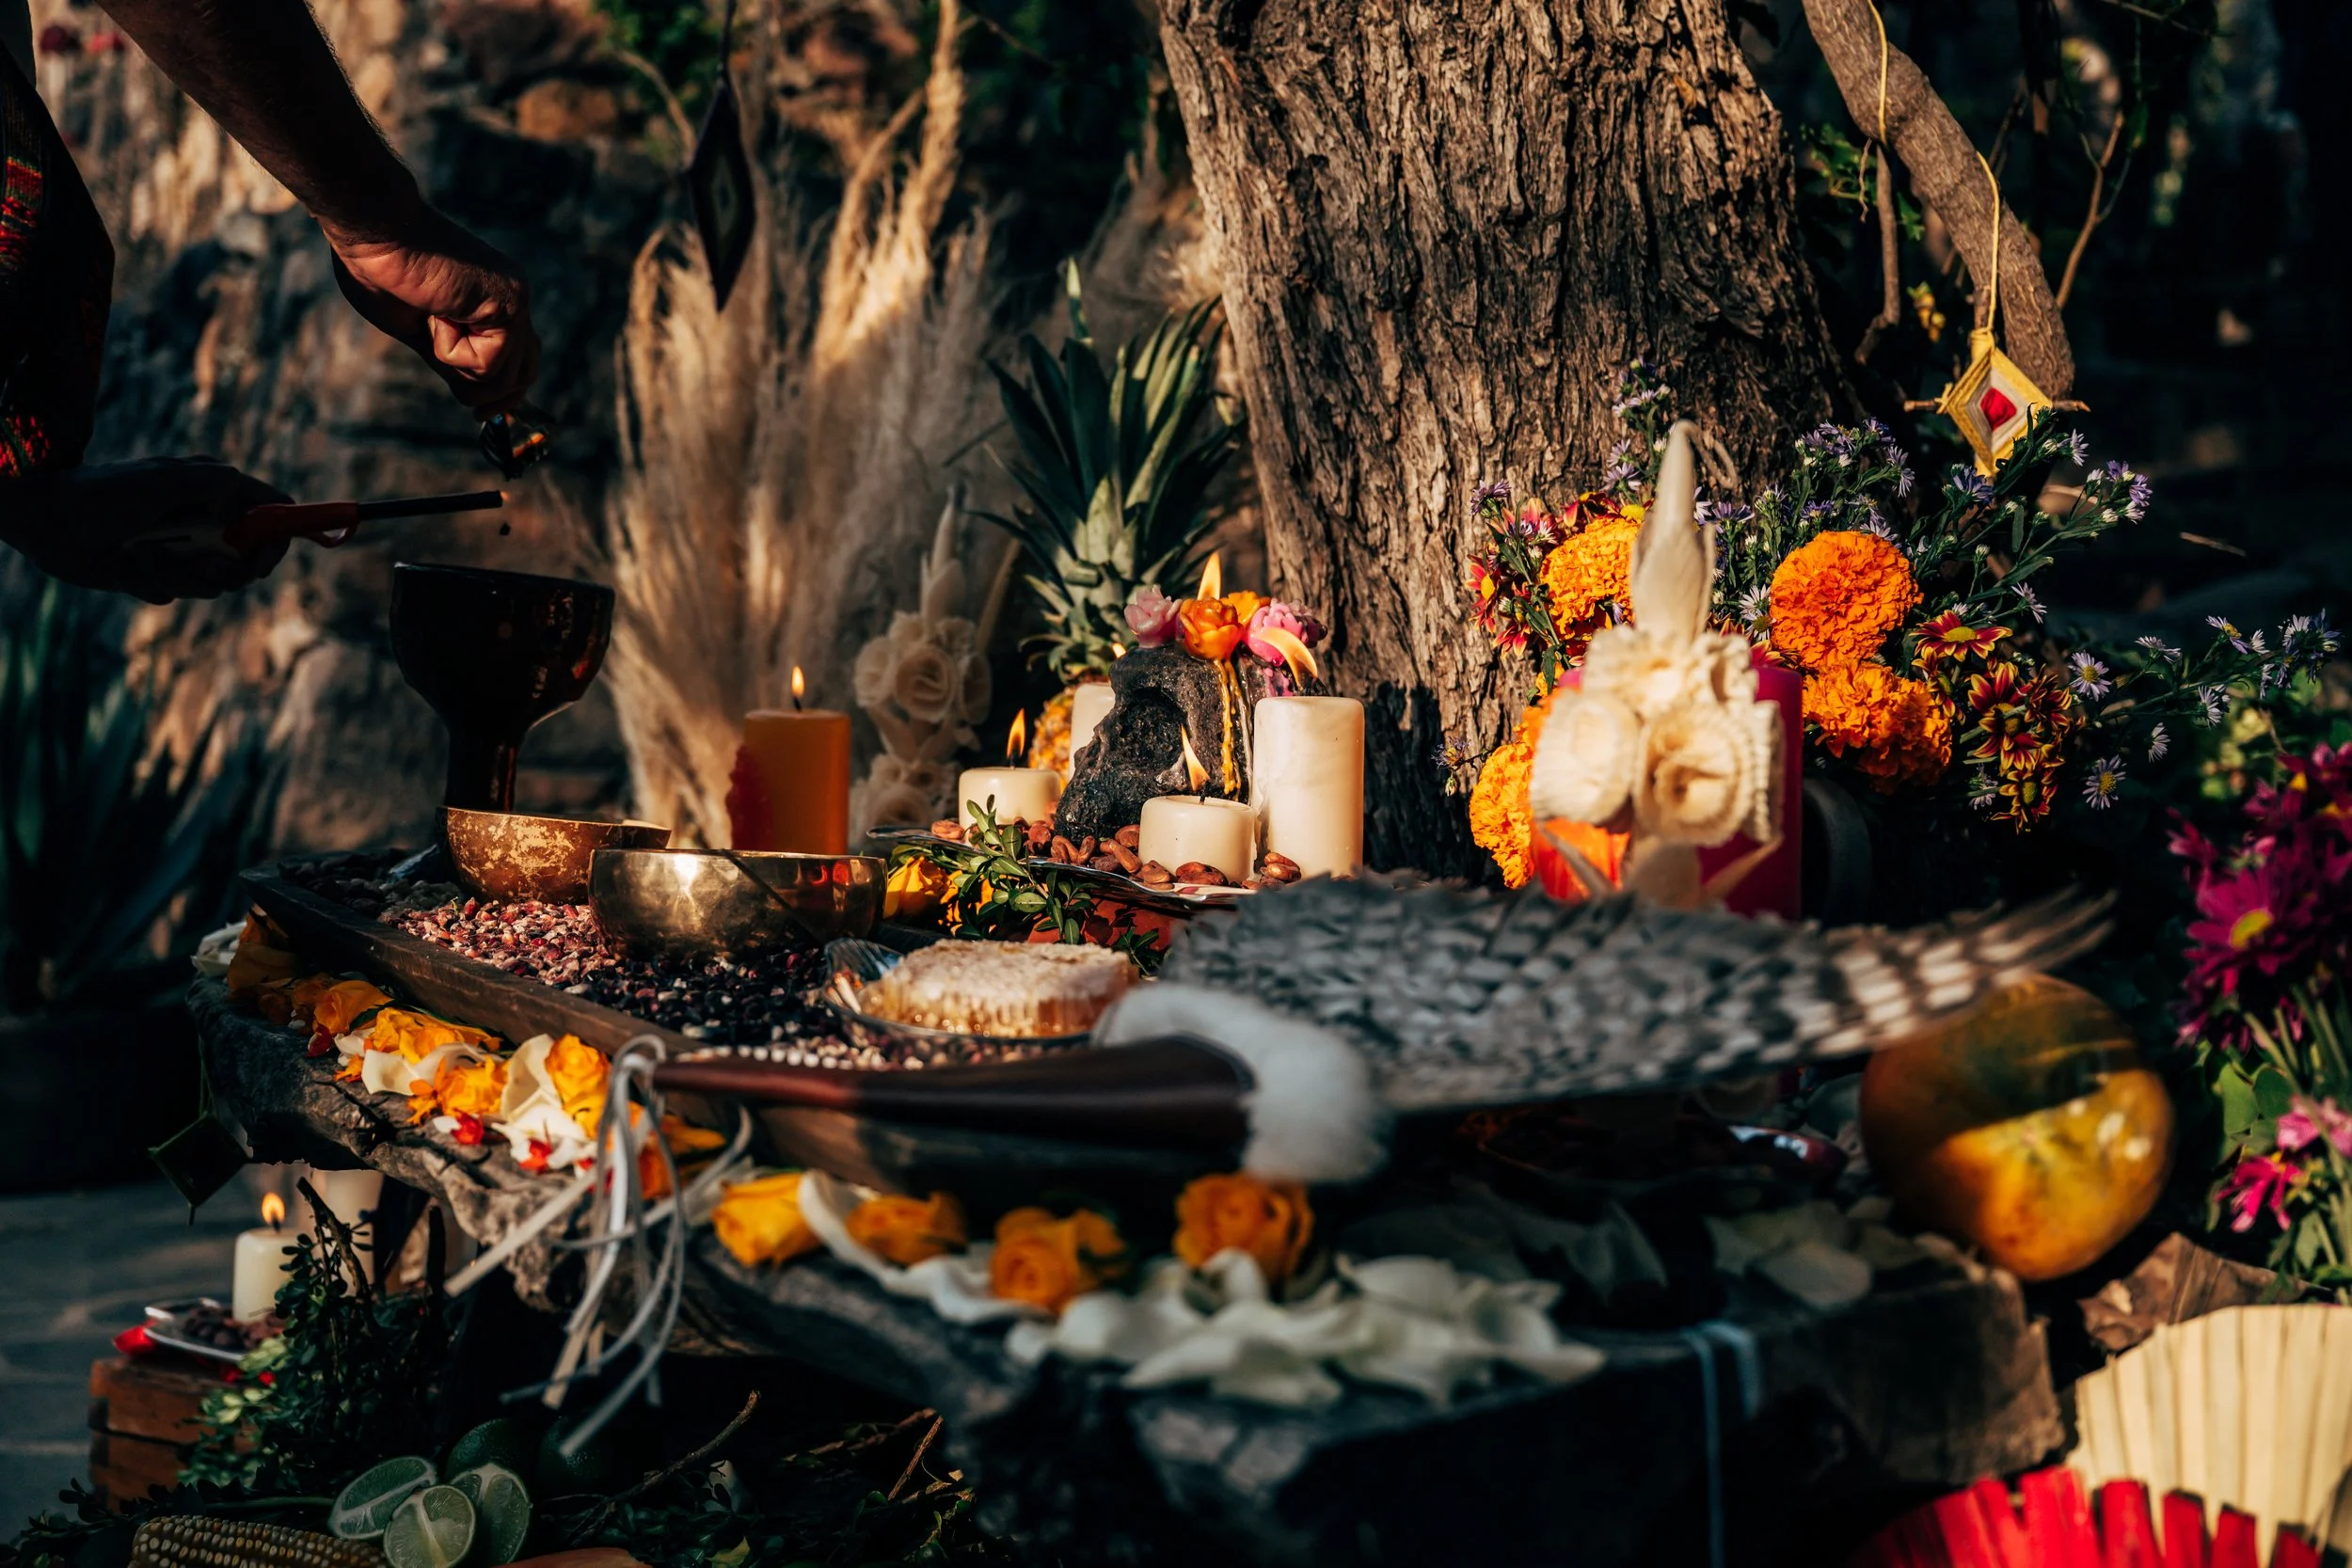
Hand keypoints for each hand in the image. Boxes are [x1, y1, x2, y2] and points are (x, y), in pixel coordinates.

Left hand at [2, 458, 292, 602]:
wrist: (50, 521)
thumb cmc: (106, 494)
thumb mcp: (167, 479)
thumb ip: (216, 484)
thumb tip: (244, 508)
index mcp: (215, 489)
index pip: (273, 514)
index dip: (279, 539)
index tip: (262, 560)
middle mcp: (205, 519)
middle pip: (250, 559)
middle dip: (228, 571)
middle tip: (203, 568)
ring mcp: (183, 548)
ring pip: (213, 583)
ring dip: (178, 576)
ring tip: (142, 556)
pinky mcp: (159, 573)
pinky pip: (176, 594)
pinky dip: (152, 584)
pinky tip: (125, 565)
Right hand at [324, 203, 540, 412]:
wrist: (373, 229)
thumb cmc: (380, 271)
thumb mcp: (420, 331)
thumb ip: (452, 358)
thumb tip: (475, 400)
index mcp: (495, 301)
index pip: (519, 359)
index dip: (502, 393)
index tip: (481, 417)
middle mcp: (514, 299)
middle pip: (525, 373)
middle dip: (491, 398)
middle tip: (466, 399)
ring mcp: (516, 301)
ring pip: (504, 377)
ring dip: (456, 364)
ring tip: (433, 320)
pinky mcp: (510, 306)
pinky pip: (488, 364)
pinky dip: (452, 351)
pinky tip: (436, 312)